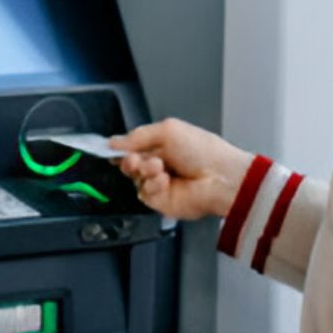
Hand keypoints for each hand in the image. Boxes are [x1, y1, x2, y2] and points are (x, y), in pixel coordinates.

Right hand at [110, 119, 254, 220]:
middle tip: (135, 159)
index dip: (122, 149)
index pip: (134, 148)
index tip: (112, 149)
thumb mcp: (168, 130)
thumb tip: (113, 141)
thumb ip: (138, 135)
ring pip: (135, 180)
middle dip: (129, 160)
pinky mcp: (162, 202)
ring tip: (158, 167)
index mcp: (164, 146)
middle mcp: (161, 165)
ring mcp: (161, 185)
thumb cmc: (204, 151)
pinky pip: (144, 194)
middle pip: (130, 164)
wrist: (220, 177)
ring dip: (143, 171)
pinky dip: (152, 185)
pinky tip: (164, 180)